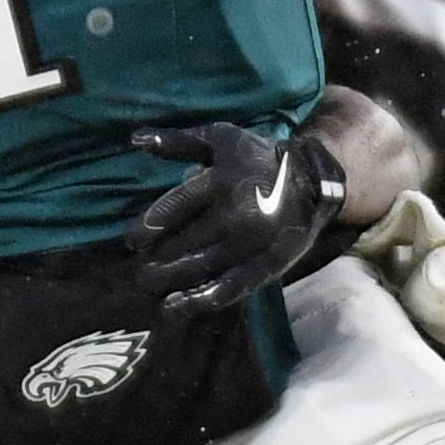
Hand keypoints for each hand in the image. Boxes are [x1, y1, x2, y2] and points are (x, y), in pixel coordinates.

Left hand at [125, 120, 346, 310]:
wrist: (312, 180)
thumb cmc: (256, 158)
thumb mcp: (219, 138)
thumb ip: (177, 141)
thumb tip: (135, 138)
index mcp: (223, 181)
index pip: (178, 205)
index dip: (151, 224)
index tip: (133, 241)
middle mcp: (238, 213)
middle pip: (189, 241)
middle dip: (159, 259)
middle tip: (138, 272)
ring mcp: (254, 243)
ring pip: (206, 266)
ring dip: (174, 280)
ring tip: (151, 289)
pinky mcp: (268, 265)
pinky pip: (232, 286)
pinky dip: (203, 298)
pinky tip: (178, 306)